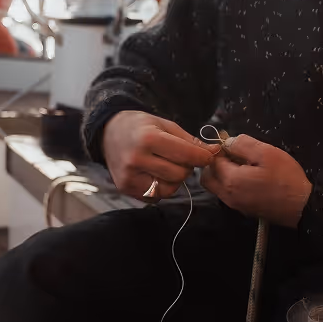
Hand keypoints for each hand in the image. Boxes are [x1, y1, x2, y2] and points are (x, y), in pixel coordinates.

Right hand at [101, 110, 216, 199]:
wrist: (108, 132)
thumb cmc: (140, 126)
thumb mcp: (166, 125)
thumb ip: (190, 141)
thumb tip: (214, 152)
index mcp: (148, 139)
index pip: (186, 155)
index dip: (203, 157)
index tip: (208, 156)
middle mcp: (136, 159)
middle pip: (180, 174)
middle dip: (186, 167)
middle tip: (180, 158)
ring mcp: (129, 176)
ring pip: (170, 189)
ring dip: (175, 179)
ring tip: (166, 165)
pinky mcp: (126, 188)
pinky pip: (156, 196)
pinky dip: (162, 187)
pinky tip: (155, 173)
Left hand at [200, 134, 311, 227]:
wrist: (302, 208)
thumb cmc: (286, 178)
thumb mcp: (266, 153)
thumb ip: (243, 144)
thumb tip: (228, 142)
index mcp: (230, 180)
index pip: (212, 160)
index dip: (220, 149)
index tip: (233, 145)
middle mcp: (227, 195)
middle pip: (208, 177)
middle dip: (215, 164)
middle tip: (234, 155)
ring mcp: (235, 205)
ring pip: (217, 187)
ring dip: (223, 174)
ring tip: (245, 165)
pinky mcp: (244, 210)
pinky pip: (229, 194)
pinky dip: (232, 184)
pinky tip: (251, 177)